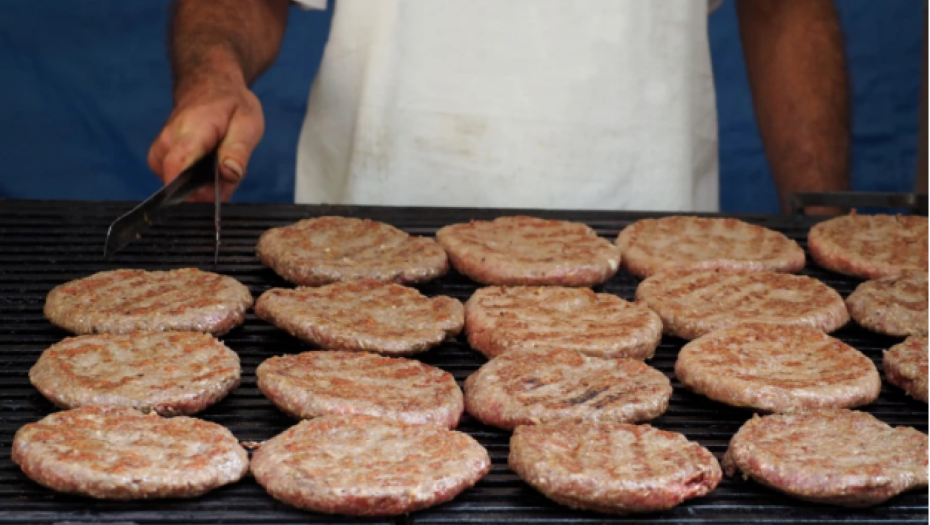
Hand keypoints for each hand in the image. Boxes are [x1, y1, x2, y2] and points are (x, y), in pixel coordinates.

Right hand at [148, 79, 263, 201]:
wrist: (209, 85)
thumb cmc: (231, 104)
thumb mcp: (247, 123)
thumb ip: (238, 150)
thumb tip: (230, 174)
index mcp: (190, 131)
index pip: (176, 167)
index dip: (193, 191)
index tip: (214, 196)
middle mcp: (167, 142)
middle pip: (178, 183)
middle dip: (207, 190)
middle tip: (229, 173)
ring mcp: (160, 150)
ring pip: (179, 185)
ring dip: (204, 185)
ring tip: (222, 164)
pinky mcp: (160, 158)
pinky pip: (177, 180)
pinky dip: (196, 180)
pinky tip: (211, 167)